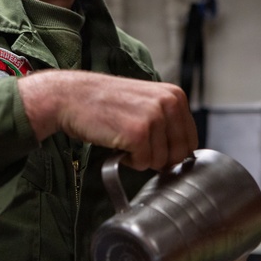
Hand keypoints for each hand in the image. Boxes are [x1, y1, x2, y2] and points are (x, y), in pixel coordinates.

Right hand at [18, 70, 198, 170]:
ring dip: (140, 157)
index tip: (152, 145)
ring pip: (160, 161)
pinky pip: (143, 163)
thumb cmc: (104, 102)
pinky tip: (116, 141)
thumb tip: (183, 153)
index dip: (171, 150)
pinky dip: (128, 160)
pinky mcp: (138, 133)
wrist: (70, 97)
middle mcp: (169, 103)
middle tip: (135, 142)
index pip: (190, 140)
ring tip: (122, 137)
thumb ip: (167, 120)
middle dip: (157, 156)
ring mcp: (154, 117)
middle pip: (179, 154)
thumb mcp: (146, 101)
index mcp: (175, 96)